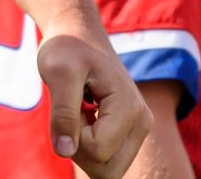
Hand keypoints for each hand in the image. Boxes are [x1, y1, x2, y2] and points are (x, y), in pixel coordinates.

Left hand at [37, 31, 150, 178]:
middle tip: (71, 112)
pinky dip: (89, 148)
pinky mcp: (130, 133)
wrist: (78, 35)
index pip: (97, 150)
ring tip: (79, 113)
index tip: (68, 101)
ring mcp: (139, 130)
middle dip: (79, 149)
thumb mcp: (58, 72)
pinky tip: (86, 118)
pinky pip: (107, 162)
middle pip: (107, 170)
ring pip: (107, 170)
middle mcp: (142, 123)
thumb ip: (62, 112)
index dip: (71, 133)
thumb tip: (64, 151)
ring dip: (83, 149)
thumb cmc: (67, 48)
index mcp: (130, 108)